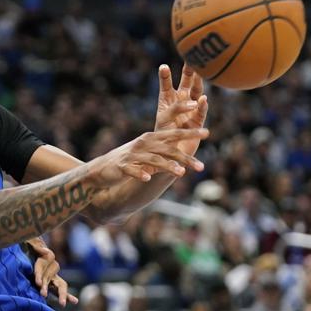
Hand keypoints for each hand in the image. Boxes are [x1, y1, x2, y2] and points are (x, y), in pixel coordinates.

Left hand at [25, 237, 78, 307]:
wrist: (27, 248)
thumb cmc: (26, 245)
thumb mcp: (28, 241)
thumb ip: (35, 244)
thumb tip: (46, 252)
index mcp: (46, 255)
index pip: (43, 265)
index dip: (40, 273)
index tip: (36, 282)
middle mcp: (52, 265)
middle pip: (51, 275)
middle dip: (46, 284)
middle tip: (43, 294)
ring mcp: (53, 274)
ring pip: (59, 284)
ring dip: (59, 294)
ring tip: (62, 304)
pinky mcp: (52, 282)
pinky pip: (61, 289)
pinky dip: (68, 296)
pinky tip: (75, 301)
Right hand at [93, 127, 207, 185]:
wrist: (102, 168)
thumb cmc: (128, 160)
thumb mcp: (147, 153)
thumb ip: (163, 153)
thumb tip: (183, 158)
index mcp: (151, 138)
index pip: (175, 134)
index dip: (190, 132)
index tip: (207, 132)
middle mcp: (144, 143)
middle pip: (168, 148)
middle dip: (185, 156)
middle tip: (201, 165)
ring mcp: (132, 155)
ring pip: (154, 159)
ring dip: (168, 166)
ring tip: (181, 174)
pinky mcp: (122, 166)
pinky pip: (133, 169)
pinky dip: (140, 173)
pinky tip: (148, 178)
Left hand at [155, 64, 208, 157]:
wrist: (170, 153)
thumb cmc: (161, 135)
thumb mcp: (164, 119)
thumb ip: (176, 109)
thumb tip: (194, 99)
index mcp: (167, 101)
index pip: (166, 85)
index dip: (165, 76)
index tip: (163, 66)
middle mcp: (180, 102)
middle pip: (186, 83)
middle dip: (189, 71)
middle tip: (192, 59)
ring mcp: (190, 111)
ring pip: (196, 94)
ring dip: (198, 84)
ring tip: (200, 73)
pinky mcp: (197, 122)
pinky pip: (201, 112)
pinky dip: (202, 106)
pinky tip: (203, 99)